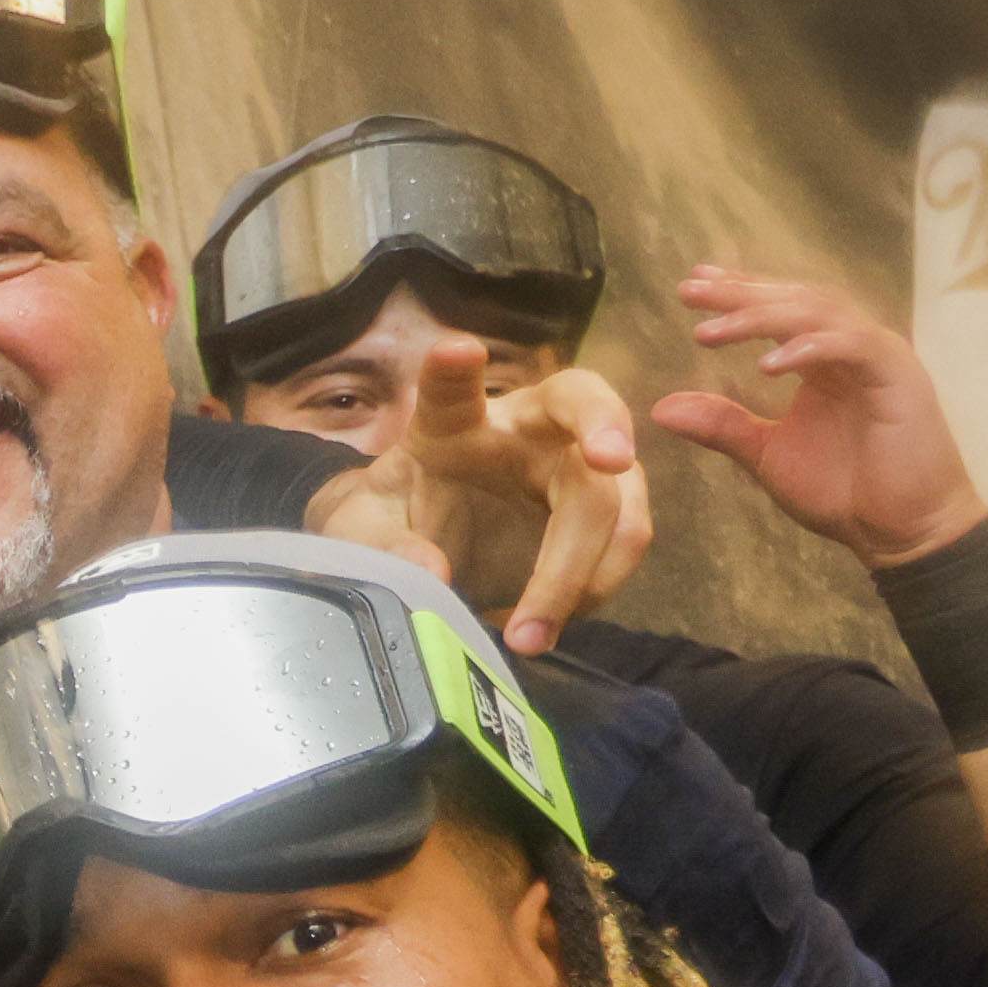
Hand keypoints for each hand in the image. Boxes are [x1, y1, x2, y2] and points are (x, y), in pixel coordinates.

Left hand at [313, 338, 653, 646]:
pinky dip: (589, 593)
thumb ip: (383, 547)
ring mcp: (576, 465)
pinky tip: (537, 628)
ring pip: (616, 494)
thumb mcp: (366, 535)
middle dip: (604, 426)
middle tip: (610, 455)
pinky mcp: (607, 511)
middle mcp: (526, 428)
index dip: (453, 372)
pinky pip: (622, 545)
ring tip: (529, 635)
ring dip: (587, 567)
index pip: (449, 390)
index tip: (455, 351)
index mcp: (451, 423)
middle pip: (583, 407)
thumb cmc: (401, 518)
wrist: (433, 544)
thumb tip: (429, 572)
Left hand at [652, 263, 987, 573]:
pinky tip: (766, 363)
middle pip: (795, 301)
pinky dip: (809, 348)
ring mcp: (879, 358)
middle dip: (740, 293)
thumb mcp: (767, 454)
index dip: (737, 294)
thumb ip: (721, 425)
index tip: (690, 287)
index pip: (780, 311)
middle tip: (690, 290)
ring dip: (762, 317)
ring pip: (820, 314)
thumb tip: (660, 408)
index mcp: (824, 360)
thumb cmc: (844, 492)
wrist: (900, 532)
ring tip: (710, 331)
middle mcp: (852, 349)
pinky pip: (853, 346)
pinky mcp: (900, 376)